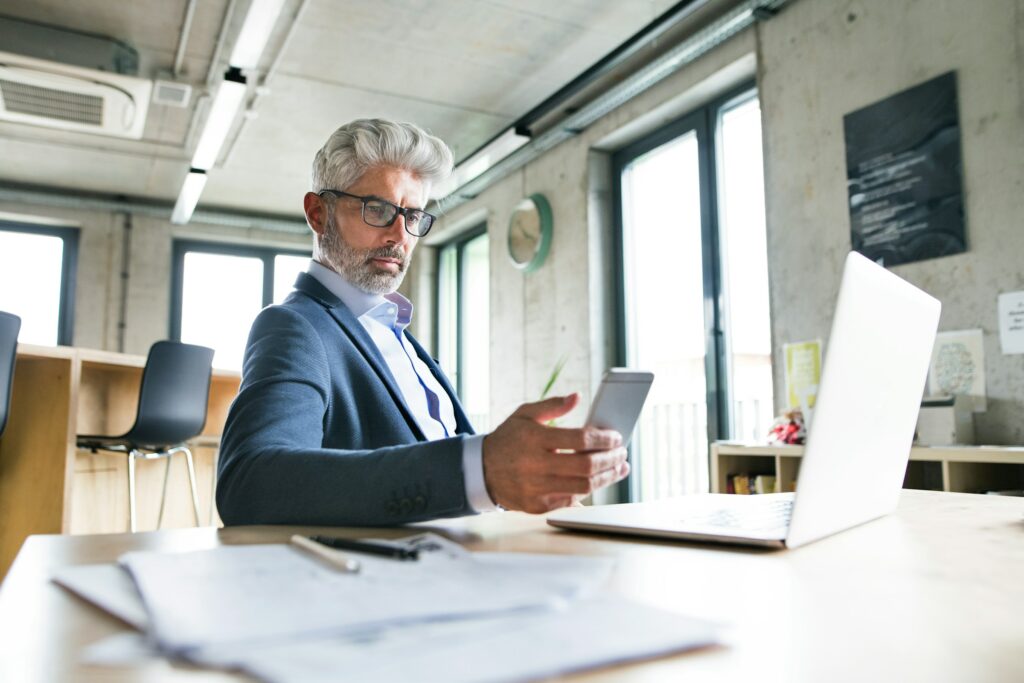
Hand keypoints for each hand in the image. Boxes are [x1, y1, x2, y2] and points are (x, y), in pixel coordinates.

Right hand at [481, 393, 629, 513]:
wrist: (481, 471)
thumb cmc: (508, 439)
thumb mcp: (524, 414)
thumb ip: (552, 405)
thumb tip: (577, 397)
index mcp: (534, 439)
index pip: (580, 440)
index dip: (604, 439)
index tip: (616, 437)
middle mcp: (535, 465)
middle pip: (586, 467)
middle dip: (610, 460)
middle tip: (622, 453)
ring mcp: (535, 488)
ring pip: (583, 487)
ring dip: (606, 478)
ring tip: (618, 468)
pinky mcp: (537, 506)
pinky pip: (570, 500)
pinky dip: (587, 490)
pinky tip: (597, 480)